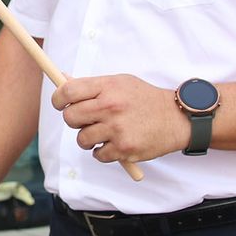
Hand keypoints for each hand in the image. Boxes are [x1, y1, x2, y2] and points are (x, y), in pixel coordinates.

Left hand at [55, 74, 190, 163]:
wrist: (176, 118)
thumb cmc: (145, 99)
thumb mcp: (121, 82)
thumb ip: (93, 85)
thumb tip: (63, 81)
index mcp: (108, 86)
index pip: (68, 92)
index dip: (58, 99)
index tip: (60, 104)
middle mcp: (111, 106)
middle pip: (70, 117)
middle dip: (74, 121)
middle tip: (85, 121)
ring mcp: (117, 129)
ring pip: (82, 139)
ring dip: (88, 139)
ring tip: (103, 133)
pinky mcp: (124, 149)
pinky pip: (98, 155)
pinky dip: (102, 152)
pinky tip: (115, 144)